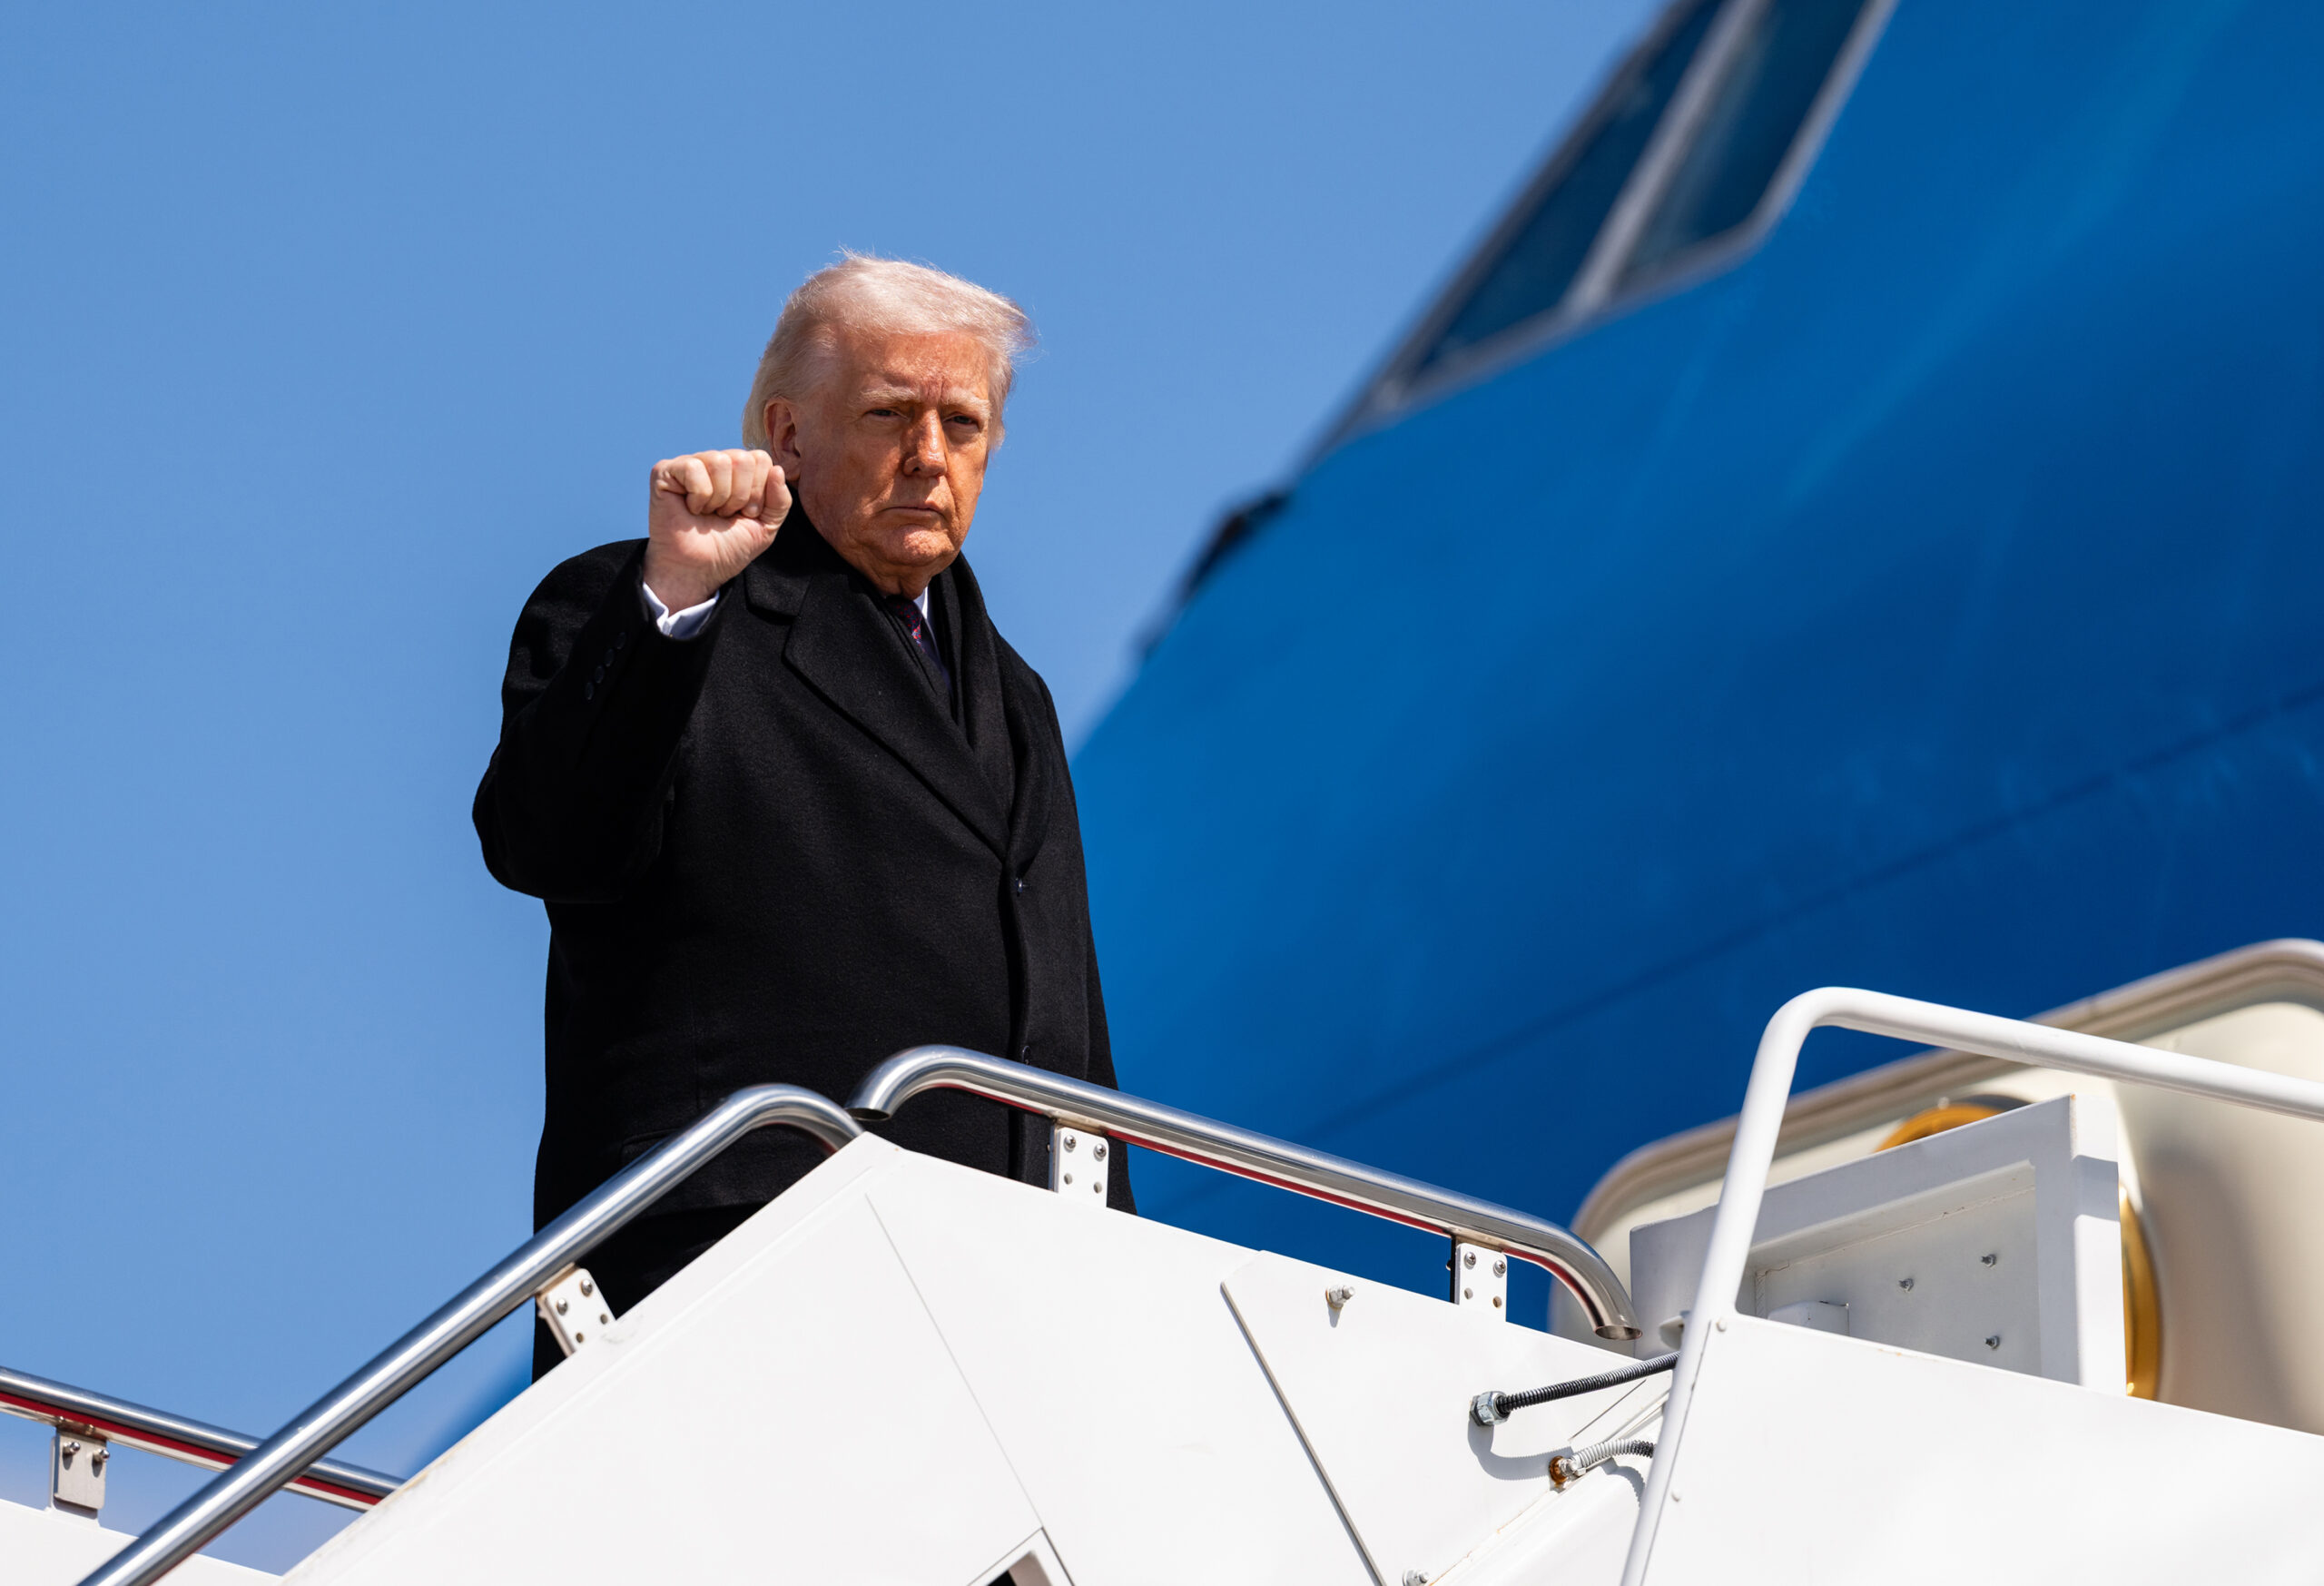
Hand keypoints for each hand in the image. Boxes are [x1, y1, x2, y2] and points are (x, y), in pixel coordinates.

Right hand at [642, 449, 789, 611]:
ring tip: (708, 513)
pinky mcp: (665, 471)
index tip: (744, 514)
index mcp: (738, 471)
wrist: (697, 570)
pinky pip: (694, 468)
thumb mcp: (765, 527)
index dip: (758, 492)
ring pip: (720, 461)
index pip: (760, 459)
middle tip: (724, 515)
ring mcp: (690, 464)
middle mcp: (714, 462)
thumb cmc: (728, 548)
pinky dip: (699, 496)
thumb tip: (778, 469)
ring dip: (719, 498)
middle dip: (740, 496)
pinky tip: (690, 508)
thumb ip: (780, 501)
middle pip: (742, 458)